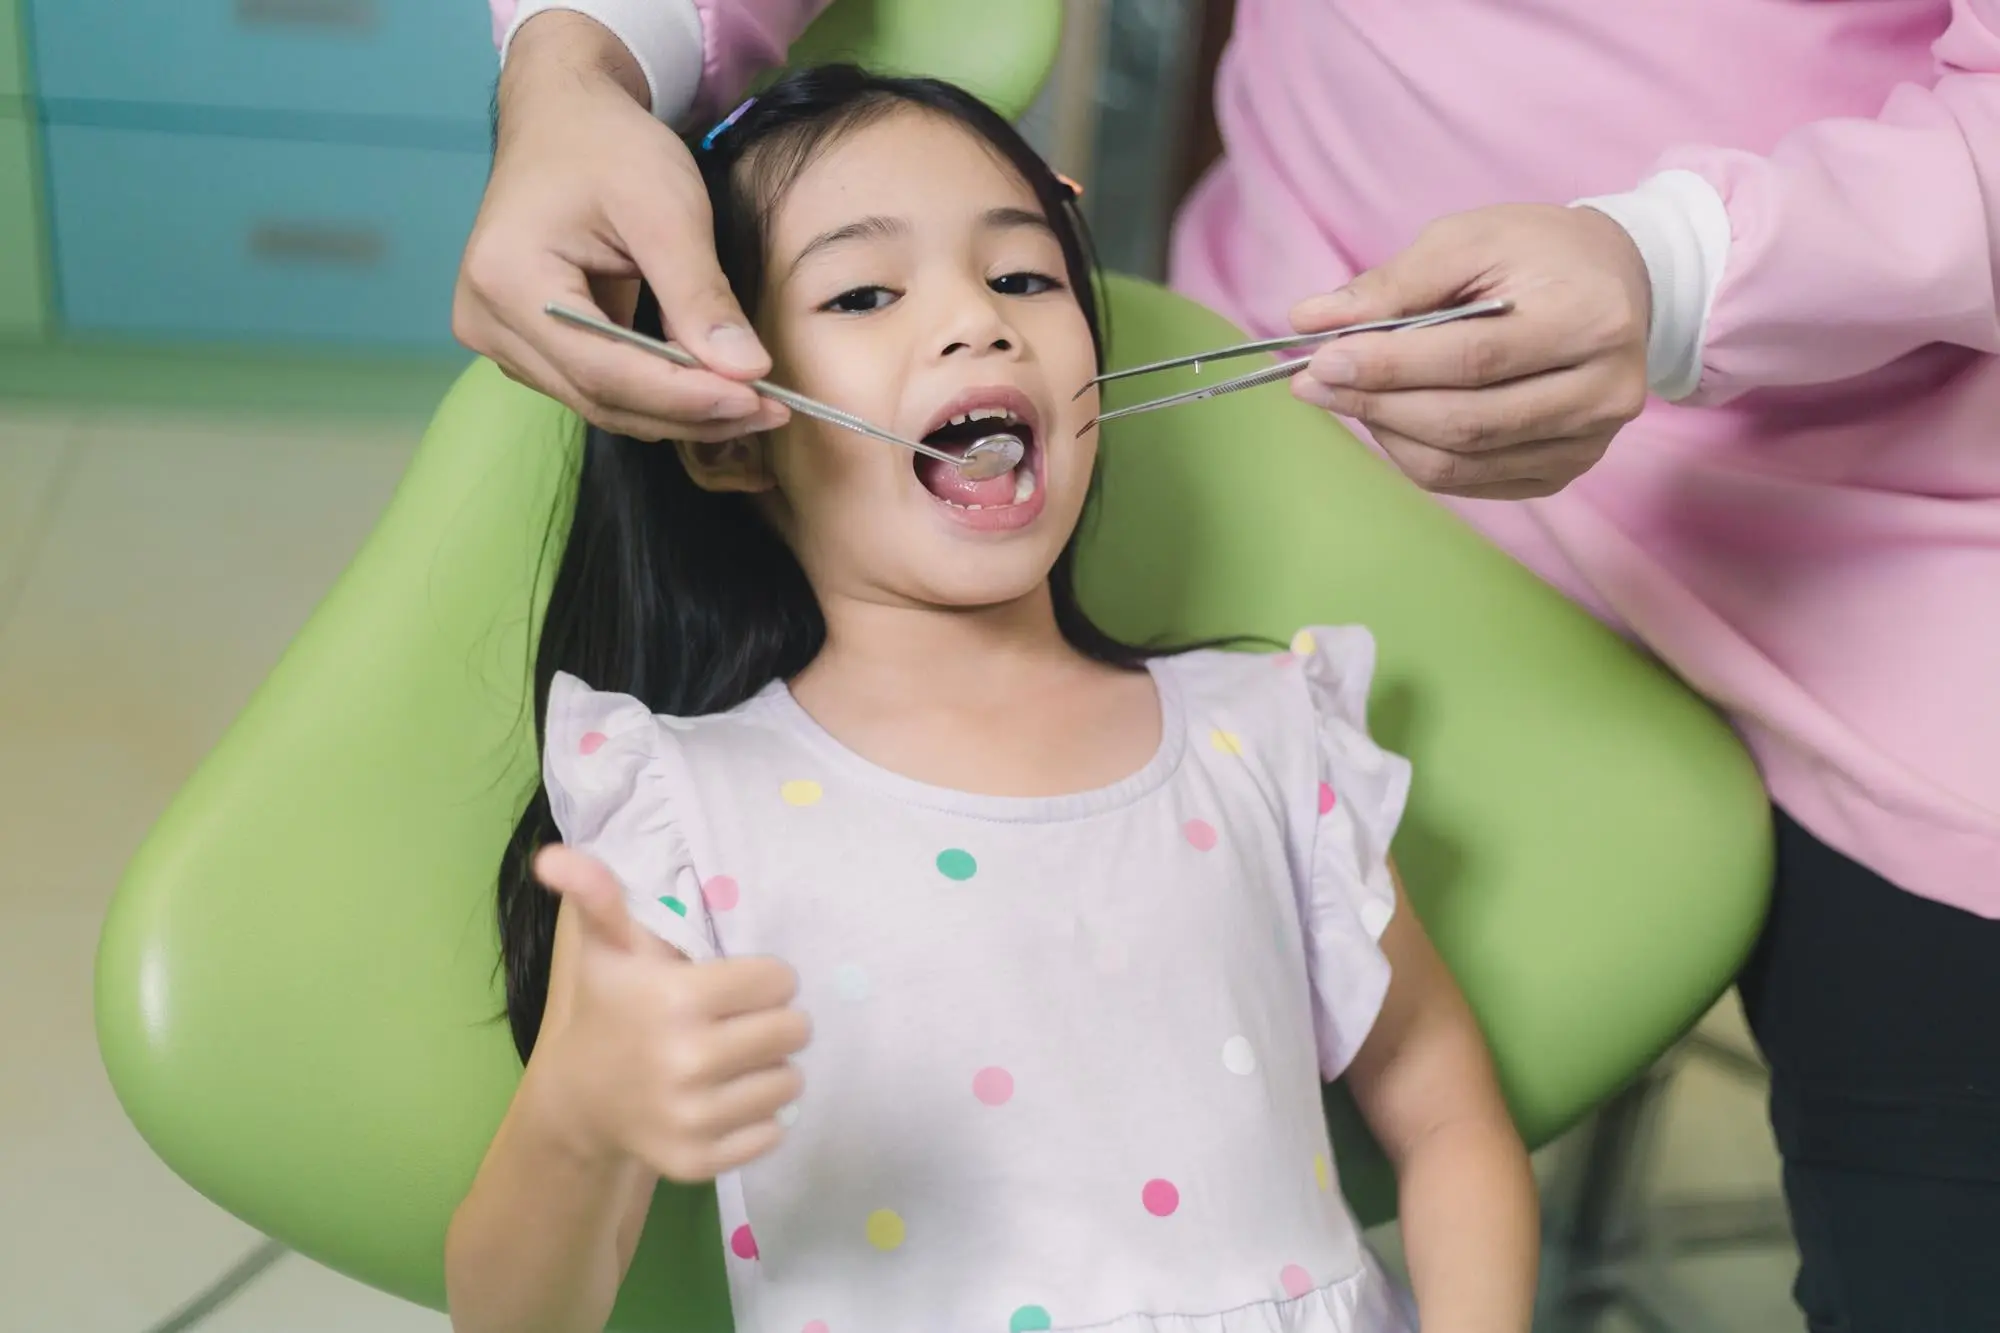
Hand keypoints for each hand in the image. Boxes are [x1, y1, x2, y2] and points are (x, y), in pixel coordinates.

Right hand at [453, 12, 790, 443]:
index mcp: (509, 281)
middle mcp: (488, 321)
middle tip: (772, 411)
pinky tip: (710, 388)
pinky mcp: (526, 344)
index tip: (760, 402)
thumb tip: (747, 373)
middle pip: (602, 398)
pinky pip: (597, 387)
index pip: (606, 370)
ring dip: (679, 411)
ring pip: (602, 403)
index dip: (686, 397)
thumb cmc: (607, 145)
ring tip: (753, 403)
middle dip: (692, 412)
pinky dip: (657, 394)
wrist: (563, 117)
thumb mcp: (666, 208)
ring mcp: (501, 338)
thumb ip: (701, 295)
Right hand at [531, 845, 809, 1181]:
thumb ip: (596, 893)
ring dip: (771, 1069)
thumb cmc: (611, 1009)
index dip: (763, 979)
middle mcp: (686, 1061)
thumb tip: (552, 855)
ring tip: (734, 1060)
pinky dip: (758, 1118)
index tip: (736, 984)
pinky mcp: (698, 1160)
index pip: (779, 981)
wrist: (580, 1100)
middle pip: (792, 1031)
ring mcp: (691, 1118)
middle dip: (774, 1022)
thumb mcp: (606, 947)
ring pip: (789, 1083)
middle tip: (741, 1023)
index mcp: (676, 999)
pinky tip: (724, 1100)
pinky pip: (772, 1134)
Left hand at [1288, 204, 1650, 499]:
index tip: (1323, 359)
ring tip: (1345, 397)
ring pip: (1462, 461)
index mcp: (1589, 319)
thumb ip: (1393, 284)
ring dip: (1388, 434)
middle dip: (1377, 404)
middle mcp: (1603, 393)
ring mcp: (1589, 442)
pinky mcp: (1567, 470)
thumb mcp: (1469, 241)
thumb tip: (1310, 320)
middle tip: (1314, 384)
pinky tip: (1388, 419)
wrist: (1617, 283)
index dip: (1391, 365)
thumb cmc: (1538, 254)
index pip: (1474, 358)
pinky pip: (1472, 481)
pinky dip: (1416, 455)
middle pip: (1466, 421)